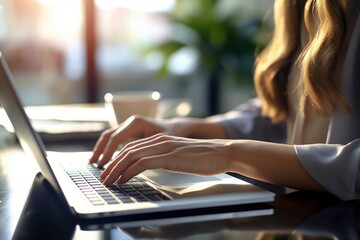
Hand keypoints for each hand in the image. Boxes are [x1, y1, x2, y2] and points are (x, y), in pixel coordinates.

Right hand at [90, 115, 170, 166]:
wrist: (178, 128)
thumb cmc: (173, 136)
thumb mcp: (162, 143)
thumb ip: (147, 151)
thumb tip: (132, 164)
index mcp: (136, 123)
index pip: (116, 138)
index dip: (108, 153)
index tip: (104, 165)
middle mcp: (130, 122)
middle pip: (109, 136)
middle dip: (100, 151)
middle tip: (94, 166)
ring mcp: (129, 126)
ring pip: (109, 136)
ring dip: (100, 149)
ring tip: (94, 163)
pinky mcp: (129, 132)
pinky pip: (114, 139)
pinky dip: (107, 148)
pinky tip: (103, 159)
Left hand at [99, 133, 230, 184]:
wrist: (223, 153)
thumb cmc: (204, 158)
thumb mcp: (180, 156)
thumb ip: (165, 158)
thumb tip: (151, 166)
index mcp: (162, 139)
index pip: (133, 147)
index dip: (118, 158)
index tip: (109, 170)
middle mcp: (160, 141)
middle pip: (128, 150)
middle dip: (112, 164)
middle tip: (103, 177)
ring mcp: (165, 147)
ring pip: (132, 155)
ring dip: (116, 169)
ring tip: (108, 180)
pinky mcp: (170, 157)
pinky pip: (143, 163)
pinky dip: (129, 172)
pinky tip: (123, 180)